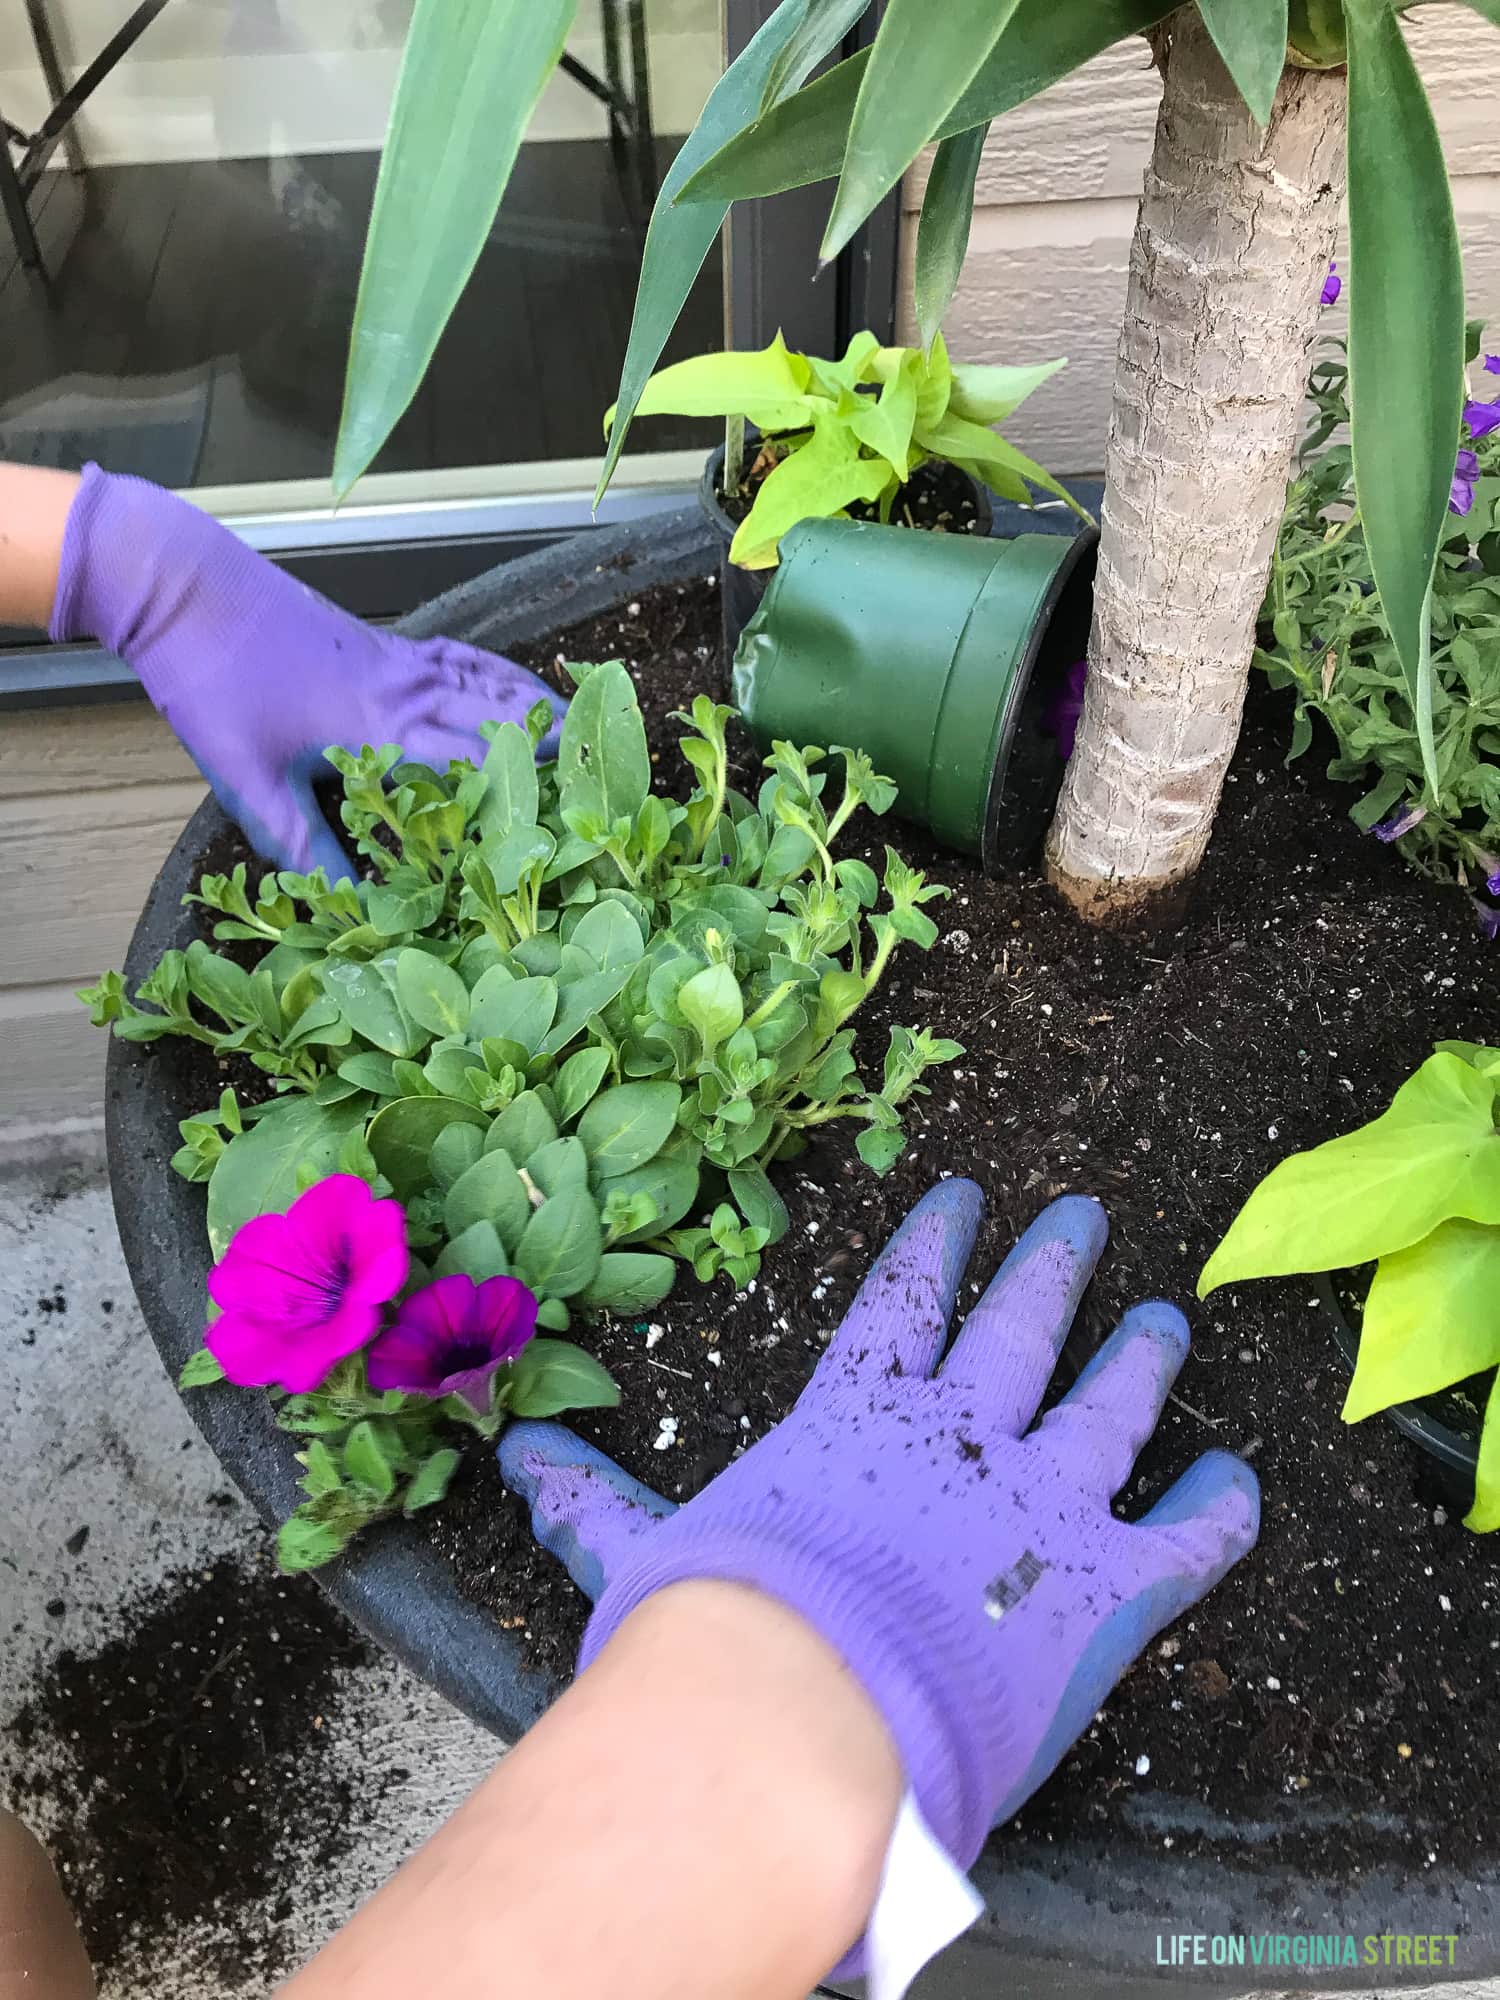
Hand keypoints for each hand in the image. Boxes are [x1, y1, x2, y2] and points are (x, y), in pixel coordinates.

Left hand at [50, 465, 561, 877]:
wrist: (186, 589)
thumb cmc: (214, 684)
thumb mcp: (251, 782)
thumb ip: (305, 848)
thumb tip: (354, 909)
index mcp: (382, 731)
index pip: (475, 771)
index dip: (526, 802)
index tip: (570, 829)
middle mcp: (408, 693)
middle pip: (501, 728)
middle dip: (552, 761)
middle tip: (602, 793)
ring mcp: (402, 663)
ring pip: (493, 690)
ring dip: (541, 716)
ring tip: (588, 743)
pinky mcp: (389, 646)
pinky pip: (466, 661)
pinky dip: (503, 677)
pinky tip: (521, 688)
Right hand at [500, 1181, 1257, 1871]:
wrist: (799, 1718)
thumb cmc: (714, 1635)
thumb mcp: (643, 1553)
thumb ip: (597, 1502)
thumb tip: (517, 1460)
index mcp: (856, 1418)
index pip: (904, 1301)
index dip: (938, 1244)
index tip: (966, 1197)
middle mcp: (957, 1436)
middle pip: (1018, 1326)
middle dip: (1051, 1267)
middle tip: (1084, 1220)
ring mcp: (1039, 1501)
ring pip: (1108, 1404)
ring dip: (1141, 1359)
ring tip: (1166, 1318)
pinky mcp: (1104, 1586)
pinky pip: (1186, 1536)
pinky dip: (1218, 1506)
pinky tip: (1238, 1479)